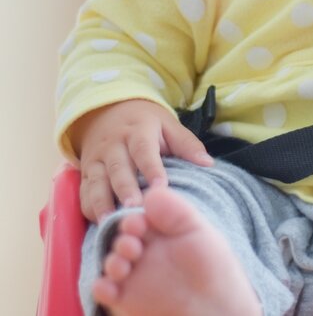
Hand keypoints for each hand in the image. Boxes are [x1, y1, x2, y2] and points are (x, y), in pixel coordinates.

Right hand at [68, 99, 213, 221]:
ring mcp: (95, 160)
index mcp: (137, 131)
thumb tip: (208, 163)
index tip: (161, 187)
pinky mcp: (84, 172)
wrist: (108, 110)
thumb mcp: (168, 124)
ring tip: (111, 222)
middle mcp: (113, 146)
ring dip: (103, 202)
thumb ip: (186, 144)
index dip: (152, 169)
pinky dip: (88, 207)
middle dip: (125, 190)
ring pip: (97, 182)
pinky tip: (97, 222)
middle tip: (134, 209)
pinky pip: (84, 190)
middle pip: (118, 169)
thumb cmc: (146, 123)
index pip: (144, 150)